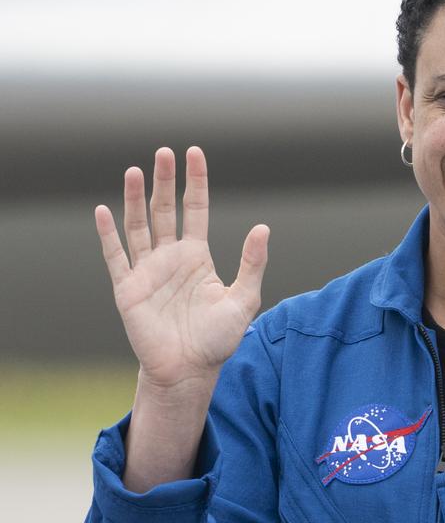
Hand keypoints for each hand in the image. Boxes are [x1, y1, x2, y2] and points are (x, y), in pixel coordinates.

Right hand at [95, 146, 269, 390]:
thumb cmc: (217, 340)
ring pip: (138, 226)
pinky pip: (116, 256)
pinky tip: (103, 211)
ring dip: (134, 199)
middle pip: (164, 210)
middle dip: (164, 181)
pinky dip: (108, 234)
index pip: (195, 209)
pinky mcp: (128, 288)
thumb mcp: (243, 300)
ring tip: (135, 170)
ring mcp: (147, 271)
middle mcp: (170, 258)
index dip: (195, 182)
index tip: (194, 153)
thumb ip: (252, 264)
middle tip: (164, 152)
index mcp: (197, 257)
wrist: (189, 370)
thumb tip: (263, 228)